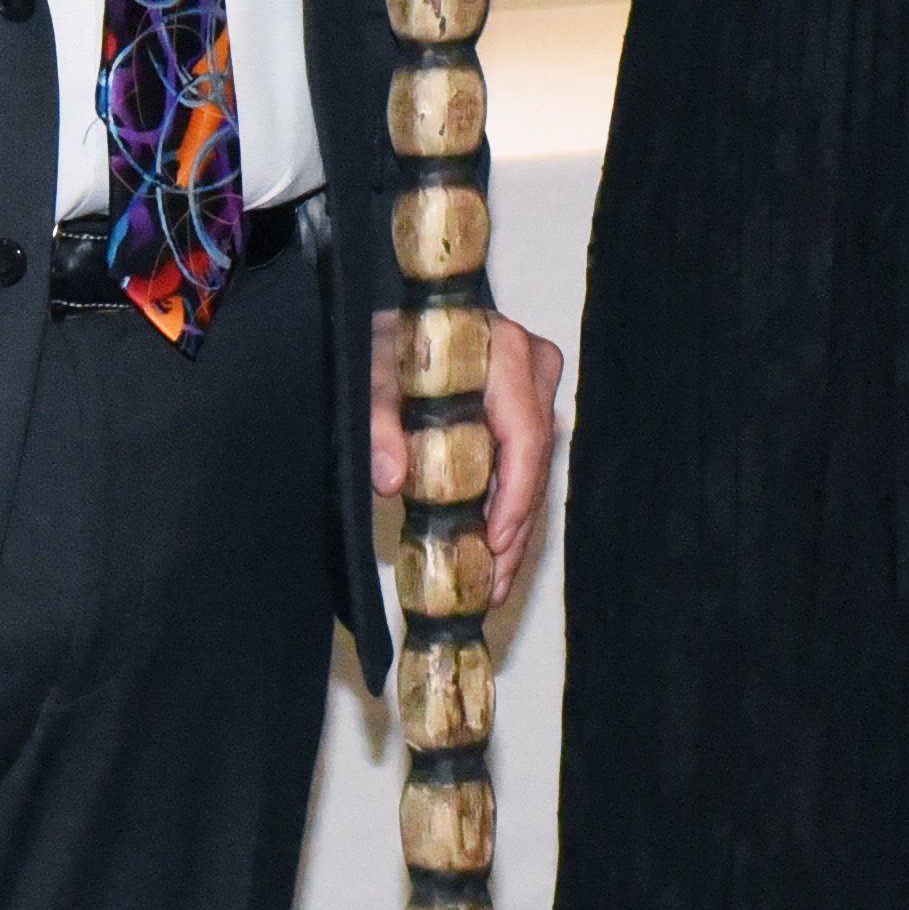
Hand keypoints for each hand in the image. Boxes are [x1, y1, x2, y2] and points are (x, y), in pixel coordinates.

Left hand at [369, 305, 568, 605]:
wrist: (396, 325)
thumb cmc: (388, 342)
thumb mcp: (372, 372)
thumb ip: (379, 420)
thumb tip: (392, 478)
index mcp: (503, 350)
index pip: (525, 433)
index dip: (514, 493)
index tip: (494, 540)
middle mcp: (530, 366)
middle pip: (536, 461)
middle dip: (515, 527)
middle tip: (494, 582)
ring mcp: (534, 390)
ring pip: (536, 472)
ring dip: (516, 530)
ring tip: (494, 584)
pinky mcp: (527, 412)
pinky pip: (525, 469)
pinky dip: (509, 512)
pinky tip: (494, 557)